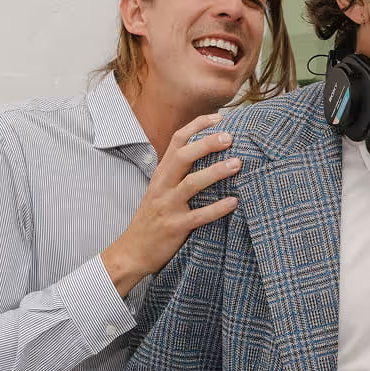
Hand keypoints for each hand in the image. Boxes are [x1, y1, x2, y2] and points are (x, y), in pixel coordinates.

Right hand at [101, 113, 241, 297]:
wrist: (132, 252)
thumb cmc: (152, 220)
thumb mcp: (160, 191)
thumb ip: (177, 174)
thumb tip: (205, 156)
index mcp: (161, 175)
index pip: (176, 141)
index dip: (197, 126)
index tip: (219, 118)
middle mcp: (162, 187)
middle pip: (183, 156)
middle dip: (206, 144)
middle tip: (230, 137)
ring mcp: (168, 207)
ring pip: (191, 184)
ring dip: (215, 172)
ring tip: (238, 164)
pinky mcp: (175, 227)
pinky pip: (198, 216)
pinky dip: (217, 208)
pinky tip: (234, 202)